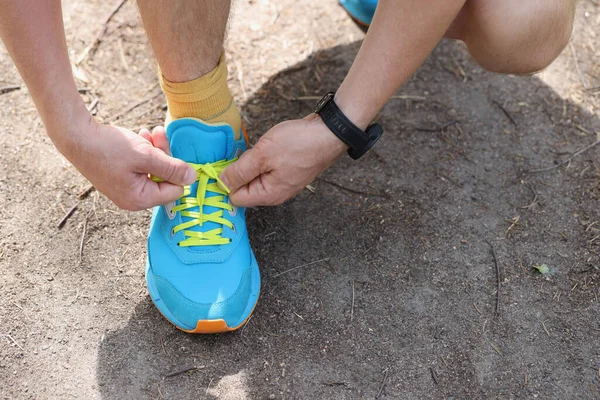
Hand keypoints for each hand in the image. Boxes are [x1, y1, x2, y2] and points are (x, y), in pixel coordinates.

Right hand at [55, 116, 195, 210]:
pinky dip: (145, 151)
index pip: (174, 191)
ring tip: (148, 132)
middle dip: (165, 156)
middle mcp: (133, 199)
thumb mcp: (146, 156)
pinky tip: (141, 136)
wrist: (76, 136)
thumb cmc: (109, 147)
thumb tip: (193, 179)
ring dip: (156, 150)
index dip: (176, 170)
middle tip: (158, 133)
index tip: (167, 149)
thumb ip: (172, 168)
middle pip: (165, 180)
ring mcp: (126, 188)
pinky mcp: (121, 177)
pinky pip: (142, 166)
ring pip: (155, 169)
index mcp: (139, 199)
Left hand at [220, 114, 346, 205]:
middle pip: (244, 188)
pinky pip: (265, 169)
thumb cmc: (299, 143)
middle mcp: (275, 193)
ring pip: (254, 176)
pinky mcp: (286, 171)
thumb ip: (240, 171)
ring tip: (256, 147)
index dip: (225, 182)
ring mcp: (282, 182)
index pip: (235, 198)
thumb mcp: (263, 155)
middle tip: (242, 151)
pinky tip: (266, 146)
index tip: (223, 164)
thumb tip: (220, 183)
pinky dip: (260, 158)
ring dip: (249, 162)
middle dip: (238, 171)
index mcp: (268, 195)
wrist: (329, 132)